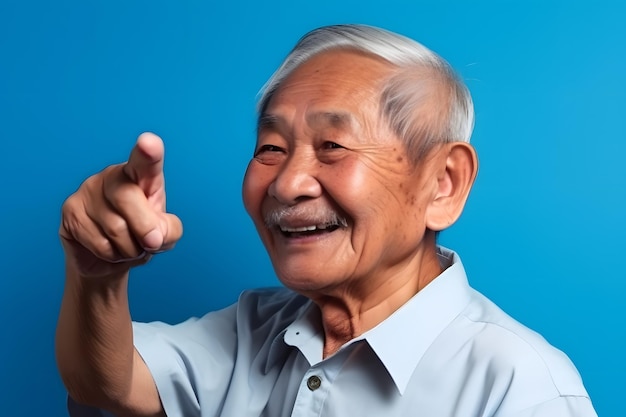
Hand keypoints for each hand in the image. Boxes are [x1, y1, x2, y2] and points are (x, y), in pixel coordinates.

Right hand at [60, 132, 182, 278]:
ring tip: (128, 245)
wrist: (109, 259)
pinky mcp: (70, 211)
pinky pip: (99, 243)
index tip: (149, 142)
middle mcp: (112, 176)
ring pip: (115, 228)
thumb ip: (169, 230)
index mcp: (140, 175)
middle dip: (145, 228)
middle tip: (152, 243)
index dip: (149, 152)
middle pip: (128, 198)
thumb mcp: (164, 233)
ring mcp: (88, 191)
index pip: (145, 161)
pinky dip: (113, 255)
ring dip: (131, 248)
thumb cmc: (139, 236)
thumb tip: (155, 235)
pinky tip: (110, 249)